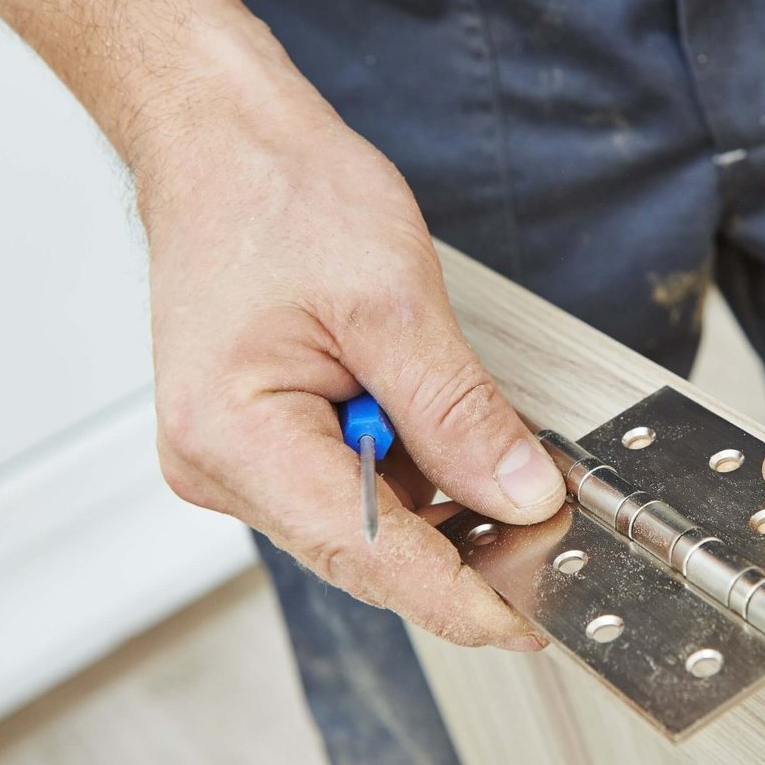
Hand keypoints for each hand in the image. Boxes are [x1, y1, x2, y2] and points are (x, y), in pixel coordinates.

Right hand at [145, 111, 564, 649]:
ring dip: (434, 500)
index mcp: (233, 437)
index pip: (365, 554)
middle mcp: (219, 466)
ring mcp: (233, 460)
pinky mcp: (258, 444)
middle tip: (545, 521)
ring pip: (362, 523)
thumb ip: (459, 414)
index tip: (528, 620)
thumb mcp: (393, 301)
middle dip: (457, 543)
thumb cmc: (278, 195)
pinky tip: (437, 431)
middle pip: (363, 551)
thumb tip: (521, 495)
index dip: (457, 597)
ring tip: (483, 443)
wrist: (222, 144)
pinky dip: (406, 473)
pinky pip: (348, 488)